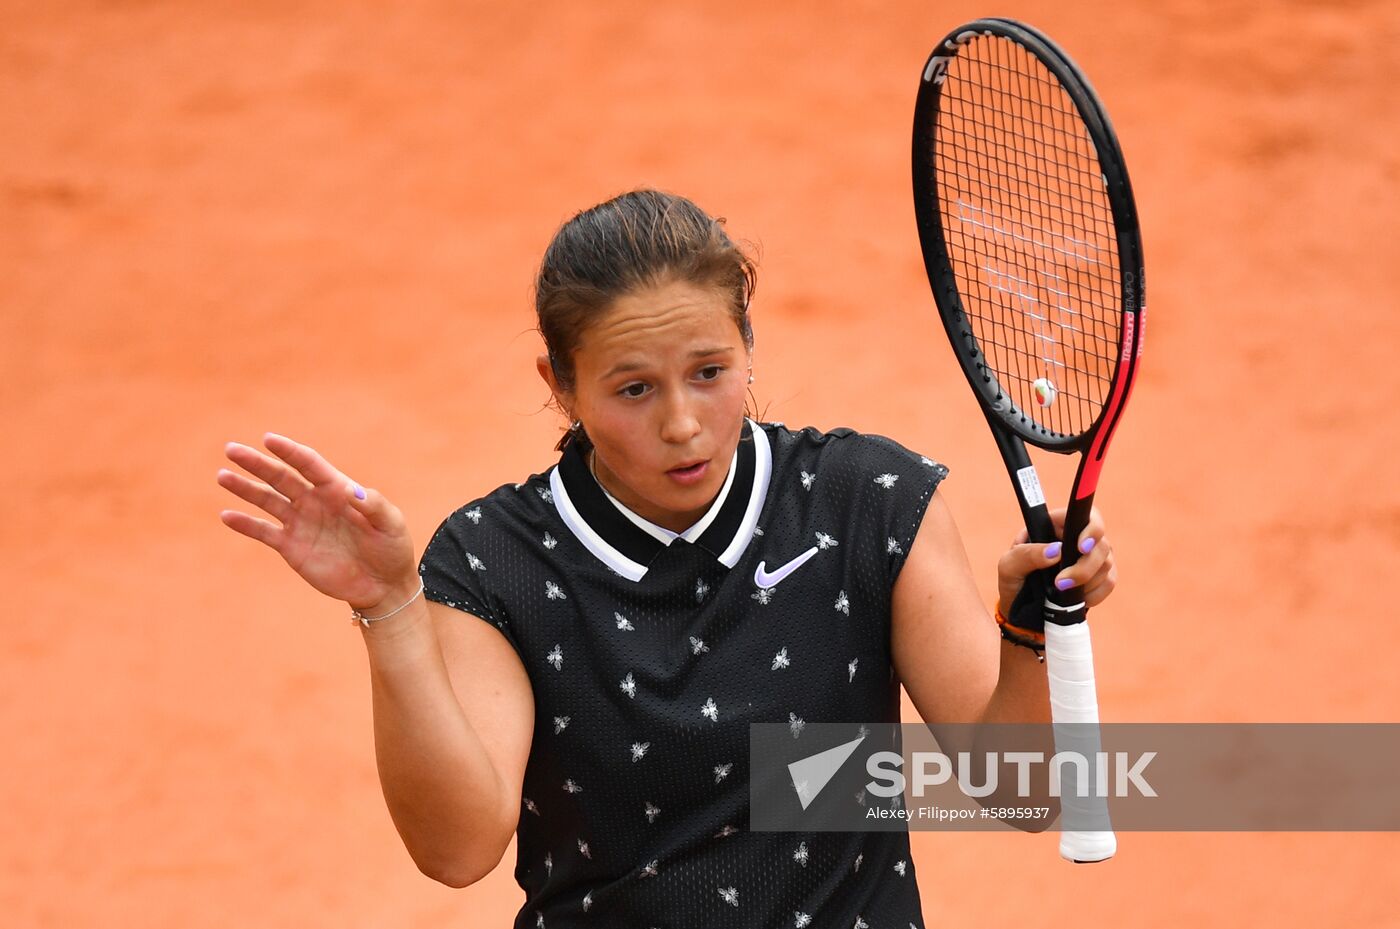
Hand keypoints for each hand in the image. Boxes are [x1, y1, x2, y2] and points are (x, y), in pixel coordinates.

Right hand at [217, 433, 416, 612]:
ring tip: (223, 476)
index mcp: (338, 489)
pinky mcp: (292, 547)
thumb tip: (354, 491)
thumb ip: (375, 507)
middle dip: (257, 463)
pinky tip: (227, 516)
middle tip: (232, 449)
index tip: (269, 440)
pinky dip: (245, 524)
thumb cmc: (391, 548)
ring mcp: (301, 523)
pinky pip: (264, 532)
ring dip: (245, 489)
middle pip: (281, 477)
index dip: (290, 451)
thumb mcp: (390, 525)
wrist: (382, 585)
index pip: (309, 464)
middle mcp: (314, 502)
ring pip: (267, 500)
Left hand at [996, 506, 1116, 615]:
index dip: (1090, 528)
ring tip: (1061, 592)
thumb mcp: (1008, 567)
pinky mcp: (1098, 577)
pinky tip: (1077, 599)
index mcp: (1054, 526)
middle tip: (1060, 583)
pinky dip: (1095, 593)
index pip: (1083, 515)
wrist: (1021, 612)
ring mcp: (1090, 557)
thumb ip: (1026, 555)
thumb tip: (1056, 551)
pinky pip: (1109, 581)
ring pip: (1107, 562)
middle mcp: (1076, 538)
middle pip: (1100, 542)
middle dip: (1084, 567)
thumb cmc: (1013, 583)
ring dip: (1087, 581)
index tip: (1081, 547)